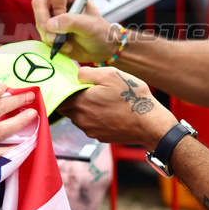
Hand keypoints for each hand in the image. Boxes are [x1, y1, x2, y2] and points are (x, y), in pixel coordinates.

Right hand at [32, 0, 116, 63]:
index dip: (56, 7)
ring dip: (51, 37)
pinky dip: (52, 44)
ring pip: (39, 22)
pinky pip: (42, 34)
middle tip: (55, 38)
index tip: (66, 19)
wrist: (100, 50)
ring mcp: (53, 15)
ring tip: (68, 43)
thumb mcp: (89, 26)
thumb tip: (50, 24)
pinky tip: (66, 46)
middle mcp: (60, 2)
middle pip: (39, 5)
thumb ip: (71, 22)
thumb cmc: (100, 33)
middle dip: (45, 24)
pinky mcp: (50, 29)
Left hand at [59, 66, 174, 147]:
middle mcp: (81, 119)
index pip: (58, 97)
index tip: (68, 84)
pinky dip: (95, 119)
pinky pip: (90, 126)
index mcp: (80, 102)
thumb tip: (77, 75)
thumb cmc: (132, 98)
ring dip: (83, 110)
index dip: (62, 90)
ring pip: (78, 118)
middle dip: (71, 100)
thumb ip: (88, 72)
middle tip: (85, 91)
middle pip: (66, 109)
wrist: (149, 124)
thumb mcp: (111, 74)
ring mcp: (90, 130)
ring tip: (101, 101)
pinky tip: (109, 112)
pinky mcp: (100, 137)